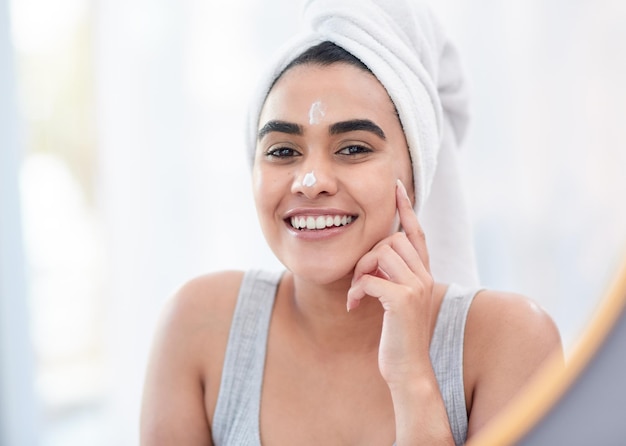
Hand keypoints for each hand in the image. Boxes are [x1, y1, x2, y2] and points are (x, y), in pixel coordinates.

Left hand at [347, 179, 434, 384]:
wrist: (407, 369)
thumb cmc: (397, 336)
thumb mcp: (396, 300)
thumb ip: (391, 276)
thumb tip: (374, 255)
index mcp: (423, 273)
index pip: (416, 231)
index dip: (406, 207)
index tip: (396, 186)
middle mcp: (425, 276)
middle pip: (392, 239)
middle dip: (368, 254)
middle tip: (359, 280)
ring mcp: (417, 287)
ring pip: (381, 253)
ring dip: (360, 271)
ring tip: (356, 293)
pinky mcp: (403, 300)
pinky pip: (370, 278)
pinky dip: (356, 289)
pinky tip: (352, 305)